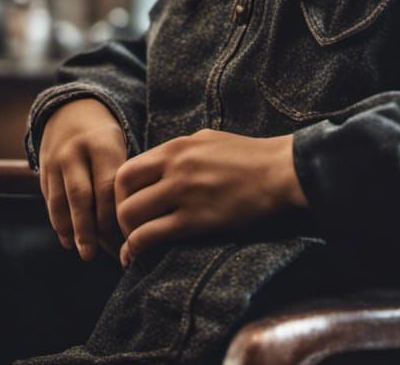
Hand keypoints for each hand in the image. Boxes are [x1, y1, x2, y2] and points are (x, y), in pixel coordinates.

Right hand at [38, 98, 127, 261]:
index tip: (124, 239)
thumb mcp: (119, 146)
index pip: (108, 186)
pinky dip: (58, 222)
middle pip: (81, 196)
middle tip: (96, 255)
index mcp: (102, 143)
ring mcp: (55, 160)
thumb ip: (122, 178)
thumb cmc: (107, 138)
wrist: (73, 110)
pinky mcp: (43, 169)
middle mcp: (75, 151)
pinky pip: (50, 199)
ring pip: (61, 201)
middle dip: (89, 229)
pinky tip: (68, 239)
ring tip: (83, 252)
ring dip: (72, 230)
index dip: (115, 215)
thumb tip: (132, 224)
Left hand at [115, 129, 306, 267]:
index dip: (120, 192)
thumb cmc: (250, 158)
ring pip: (130, 214)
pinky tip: (137, 257)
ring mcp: (184, 192)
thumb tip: (160, 167)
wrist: (281, 172)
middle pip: (121, 189)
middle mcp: (175, 165)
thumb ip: (181, 152)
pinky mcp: (196, 219)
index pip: (128, 168)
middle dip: (118, 212)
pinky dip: (135, 249)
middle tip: (128, 228)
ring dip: (126, 233)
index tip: (129, 207)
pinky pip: (150, 236)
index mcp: (178, 146)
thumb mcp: (209, 141)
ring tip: (134, 245)